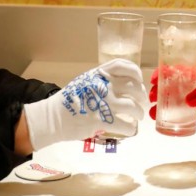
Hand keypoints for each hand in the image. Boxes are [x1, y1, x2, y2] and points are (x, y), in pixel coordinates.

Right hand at [23, 59, 148, 150]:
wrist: (53, 117)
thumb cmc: (69, 100)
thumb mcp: (84, 81)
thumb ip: (101, 79)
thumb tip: (121, 82)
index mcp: (98, 74)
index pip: (123, 66)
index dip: (135, 72)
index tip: (139, 80)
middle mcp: (103, 86)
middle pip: (133, 87)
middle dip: (141, 96)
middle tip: (142, 102)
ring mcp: (103, 103)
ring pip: (133, 107)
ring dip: (139, 113)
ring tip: (138, 117)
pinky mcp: (102, 121)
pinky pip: (126, 125)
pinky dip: (131, 128)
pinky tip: (130, 129)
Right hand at [149, 68, 195, 123]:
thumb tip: (187, 102)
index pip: (175, 72)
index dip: (162, 74)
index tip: (153, 80)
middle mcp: (192, 88)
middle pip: (171, 88)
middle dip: (159, 92)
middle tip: (152, 99)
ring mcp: (195, 101)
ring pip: (175, 103)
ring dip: (163, 107)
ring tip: (153, 114)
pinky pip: (184, 117)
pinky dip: (175, 119)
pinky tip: (166, 123)